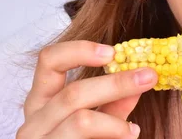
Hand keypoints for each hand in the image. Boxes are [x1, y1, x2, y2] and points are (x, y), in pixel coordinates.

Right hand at [16, 40, 157, 137]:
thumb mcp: (96, 122)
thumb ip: (113, 104)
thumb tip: (140, 79)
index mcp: (40, 101)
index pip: (49, 61)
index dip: (79, 50)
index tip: (112, 52)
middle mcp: (32, 121)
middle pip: (73, 93)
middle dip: (116, 84)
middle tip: (149, 76)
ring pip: (81, 121)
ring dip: (115, 122)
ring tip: (134, 130)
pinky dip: (112, 136)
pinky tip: (128, 136)